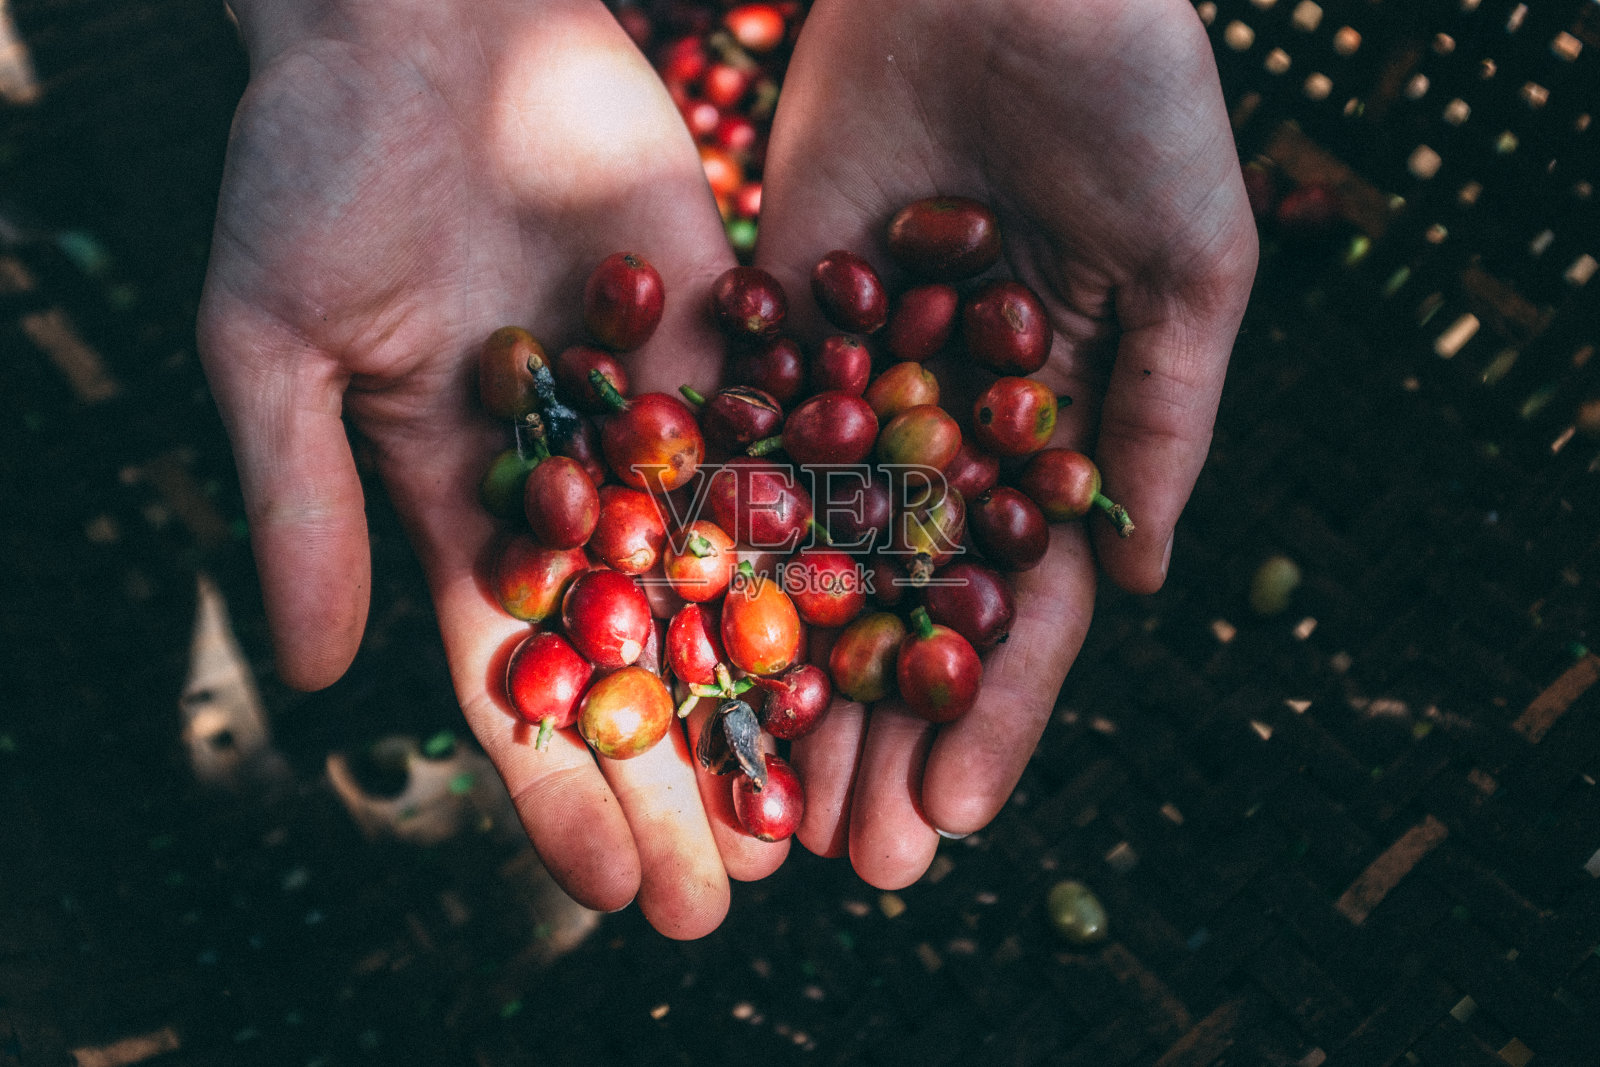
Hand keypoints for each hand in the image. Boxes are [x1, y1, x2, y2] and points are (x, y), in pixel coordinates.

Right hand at [197, 0, 774, 936]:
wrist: (427, 21)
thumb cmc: (315, 170)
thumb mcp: (279, 341)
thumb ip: (305, 502)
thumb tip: (309, 674)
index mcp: (463, 511)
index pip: (520, 681)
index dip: (563, 790)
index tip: (614, 891)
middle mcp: (578, 486)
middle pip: (646, 655)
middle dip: (686, 778)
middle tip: (742, 898)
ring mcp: (662, 418)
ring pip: (737, 577)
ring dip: (780, 691)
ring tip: (835, 800)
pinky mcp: (735, 340)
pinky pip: (796, 448)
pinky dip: (844, 537)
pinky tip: (898, 625)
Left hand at [754, 0, 1258, 885]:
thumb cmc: (1134, 98)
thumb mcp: (1190, 264)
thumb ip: (1163, 421)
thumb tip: (1144, 582)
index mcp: (1051, 434)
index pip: (1020, 605)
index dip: (989, 713)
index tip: (949, 820)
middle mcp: (944, 430)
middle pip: (903, 607)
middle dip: (875, 729)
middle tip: (840, 858)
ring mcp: (849, 383)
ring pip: (809, 557)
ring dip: (783, 675)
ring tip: (752, 794)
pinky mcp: (765, 323)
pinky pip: (732, 446)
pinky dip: (706, 543)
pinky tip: (674, 643)